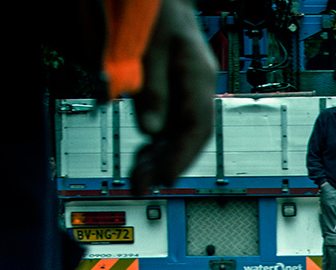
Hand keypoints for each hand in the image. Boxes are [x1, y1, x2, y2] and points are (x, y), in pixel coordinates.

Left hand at [128, 2, 217, 194]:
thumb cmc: (156, 10)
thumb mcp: (149, 46)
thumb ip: (150, 88)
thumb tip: (150, 129)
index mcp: (197, 74)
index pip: (197, 127)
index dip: (181, 157)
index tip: (165, 180)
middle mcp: (195, 85)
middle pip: (188, 136)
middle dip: (165, 164)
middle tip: (141, 186)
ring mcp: (184, 88)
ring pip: (177, 132)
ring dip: (158, 157)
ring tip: (138, 178)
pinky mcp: (170, 88)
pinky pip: (168, 122)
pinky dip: (154, 141)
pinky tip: (143, 156)